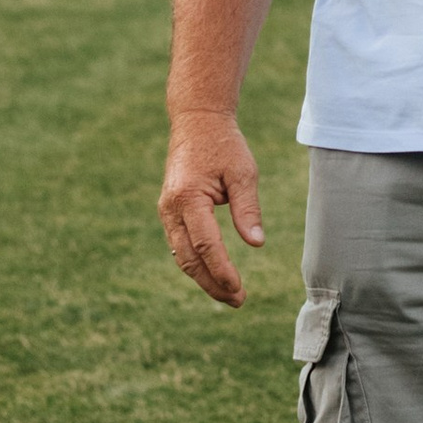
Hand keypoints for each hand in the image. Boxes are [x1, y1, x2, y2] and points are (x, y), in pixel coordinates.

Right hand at [160, 112, 265, 308]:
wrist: (196, 121)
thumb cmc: (224, 145)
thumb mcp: (243, 172)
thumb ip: (248, 208)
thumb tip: (256, 243)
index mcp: (188, 197)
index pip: (206, 244)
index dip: (222, 270)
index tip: (239, 289)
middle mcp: (171, 208)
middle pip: (189, 258)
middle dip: (212, 283)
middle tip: (238, 300)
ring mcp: (167, 211)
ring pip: (182, 256)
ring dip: (204, 278)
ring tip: (229, 295)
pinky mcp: (170, 212)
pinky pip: (181, 245)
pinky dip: (196, 263)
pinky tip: (215, 275)